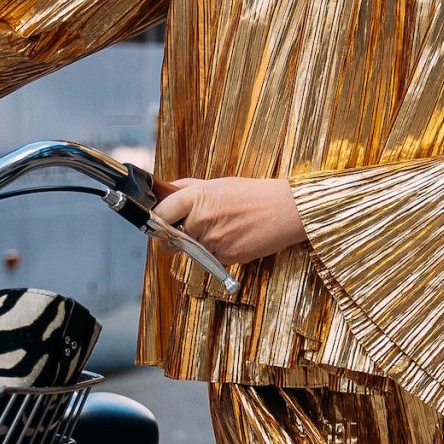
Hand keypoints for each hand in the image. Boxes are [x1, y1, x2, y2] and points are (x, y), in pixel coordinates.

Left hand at [150, 175, 304, 266]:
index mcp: (196, 197)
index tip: (158, 221)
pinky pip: (209, 259)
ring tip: (222, 229)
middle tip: (188, 228)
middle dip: (175, 235)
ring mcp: (211, 241)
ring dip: (198, 244)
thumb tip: (166, 191)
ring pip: (190, 250)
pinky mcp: (224, 258)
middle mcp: (200, 220)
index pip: (161, 213)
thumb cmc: (253, 195)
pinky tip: (232, 238)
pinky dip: (216, 253)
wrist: (286, 211)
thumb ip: (189, 189)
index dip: (157, 219)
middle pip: (171, 237)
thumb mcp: (218, 184)